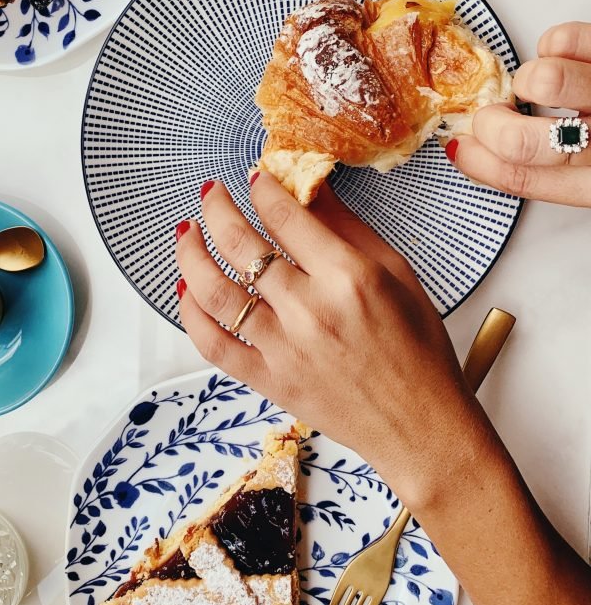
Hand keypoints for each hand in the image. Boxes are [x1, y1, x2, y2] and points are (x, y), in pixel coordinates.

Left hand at [175, 175, 495, 511]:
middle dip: (218, 208)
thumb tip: (312, 187)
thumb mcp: (397, 274)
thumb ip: (348, 227)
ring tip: (188, 233)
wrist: (418, 426)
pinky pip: (214, 344)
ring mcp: (283, 349)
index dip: (262, 189)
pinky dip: (191, 314)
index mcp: (348, 277)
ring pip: (215, 291)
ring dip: (191, 254)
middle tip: (211, 193)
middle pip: (241, 245)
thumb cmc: (418, 351)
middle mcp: (310, 310)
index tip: (255, 178)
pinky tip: (187, 290)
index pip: (286, 217)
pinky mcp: (269, 381)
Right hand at [446, 22, 590, 204]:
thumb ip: (540, 169)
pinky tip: (559, 56)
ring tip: (535, 83)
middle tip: (496, 113)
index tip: (462, 145)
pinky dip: (553, 42)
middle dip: (491, 123)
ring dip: (526, 80)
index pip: (522, 179)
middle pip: (520, 140)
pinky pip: (565, 40)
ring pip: (545, 83)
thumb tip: (474, 147)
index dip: (480, 163)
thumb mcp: (588, 175)